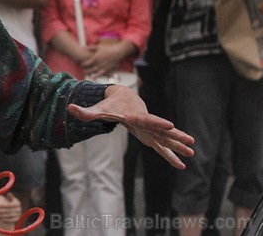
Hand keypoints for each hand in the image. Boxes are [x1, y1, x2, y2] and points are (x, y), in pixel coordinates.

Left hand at [0, 192, 21, 226]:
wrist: (15, 210)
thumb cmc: (10, 202)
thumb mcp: (10, 199)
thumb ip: (10, 197)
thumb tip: (9, 194)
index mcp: (18, 203)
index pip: (9, 205)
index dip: (2, 206)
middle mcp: (19, 209)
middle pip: (8, 211)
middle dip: (0, 211)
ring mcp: (18, 215)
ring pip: (9, 216)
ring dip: (1, 216)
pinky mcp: (17, 219)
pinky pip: (10, 220)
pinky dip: (5, 219)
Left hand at [68, 85, 194, 168]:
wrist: (124, 97)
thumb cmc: (110, 104)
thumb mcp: (98, 109)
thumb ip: (85, 112)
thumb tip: (70, 108)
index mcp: (135, 116)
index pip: (148, 120)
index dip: (158, 123)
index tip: (171, 125)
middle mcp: (146, 123)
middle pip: (162, 130)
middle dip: (175, 135)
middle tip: (190, 140)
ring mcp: (150, 130)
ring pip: (166, 139)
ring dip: (178, 145)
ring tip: (193, 152)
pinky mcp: (151, 136)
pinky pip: (163, 147)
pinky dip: (172, 155)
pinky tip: (182, 165)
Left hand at [81, 42, 130, 77]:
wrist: (117, 52)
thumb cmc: (108, 49)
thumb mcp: (99, 47)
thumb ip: (91, 48)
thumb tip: (84, 48)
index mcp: (95, 58)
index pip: (87, 63)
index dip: (83, 64)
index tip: (81, 64)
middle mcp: (98, 64)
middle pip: (90, 69)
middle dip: (86, 70)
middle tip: (83, 70)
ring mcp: (103, 67)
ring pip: (95, 72)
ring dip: (91, 74)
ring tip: (89, 75)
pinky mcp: (108, 70)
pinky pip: (102, 74)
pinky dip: (98, 76)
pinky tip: (95, 78)